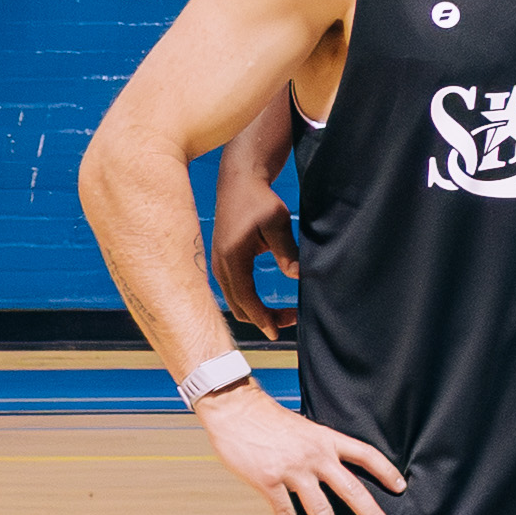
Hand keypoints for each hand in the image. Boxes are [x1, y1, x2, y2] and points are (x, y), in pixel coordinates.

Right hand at [199, 387, 399, 514]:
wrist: (235, 408)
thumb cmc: (266, 417)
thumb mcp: (303, 426)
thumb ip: (318, 446)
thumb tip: (329, 465)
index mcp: (326, 439)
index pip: (365, 454)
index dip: (385, 471)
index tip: (400, 487)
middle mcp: (315, 456)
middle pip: (351, 489)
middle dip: (370, 513)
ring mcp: (293, 470)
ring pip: (320, 510)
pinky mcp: (269, 482)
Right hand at [206, 189, 297, 342]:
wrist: (239, 182)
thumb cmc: (260, 200)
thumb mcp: (277, 223)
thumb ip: (287, 251)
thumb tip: (297, 277)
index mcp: (232, 256)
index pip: (245, 297)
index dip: (261, 317)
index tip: (276, 332)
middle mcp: (220, 264)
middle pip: (238, 305)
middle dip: (263, 318)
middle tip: (292, 319)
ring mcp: (218, 264)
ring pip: (235, 301)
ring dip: (257, 311)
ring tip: (286, 313)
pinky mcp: (222, 262)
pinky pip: (234, 291)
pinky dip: (250, 302)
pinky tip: (269, 303)